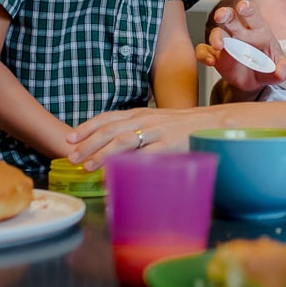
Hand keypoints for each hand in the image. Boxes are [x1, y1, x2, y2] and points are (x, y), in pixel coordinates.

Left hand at [66, 107, 217, 170]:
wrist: (216, 123)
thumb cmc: (187, 126)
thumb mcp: (159, 122)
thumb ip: (140, 131)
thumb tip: (118, 148)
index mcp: (142, 113)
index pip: (109, 117)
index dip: (87, 126)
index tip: (70, 137)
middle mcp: (147, 119)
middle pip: (110, 129)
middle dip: (88, 142)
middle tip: (71, 156)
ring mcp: (158, 132)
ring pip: (123, 140)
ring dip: (102, 153)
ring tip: (87, 166)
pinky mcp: (170, 145)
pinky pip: (145, 156)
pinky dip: (128, 164)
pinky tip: (117, 173)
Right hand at [197, 0, 285, 91]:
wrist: (256, 81)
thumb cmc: (269, 67)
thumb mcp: (282, 69)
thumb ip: (285, 69)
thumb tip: (281, 72)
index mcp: (258, 29)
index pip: (252, 14)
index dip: (247, 8)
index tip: (243, 6)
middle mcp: (240, 32)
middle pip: (231, 17)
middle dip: (226, 14)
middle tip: (222, 16)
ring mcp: (226, 43)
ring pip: (216, 33)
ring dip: (216, 37)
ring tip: (219, 45)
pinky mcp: (215, 55)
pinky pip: (204, 51)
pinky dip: (203, 55)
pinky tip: (210, 61)